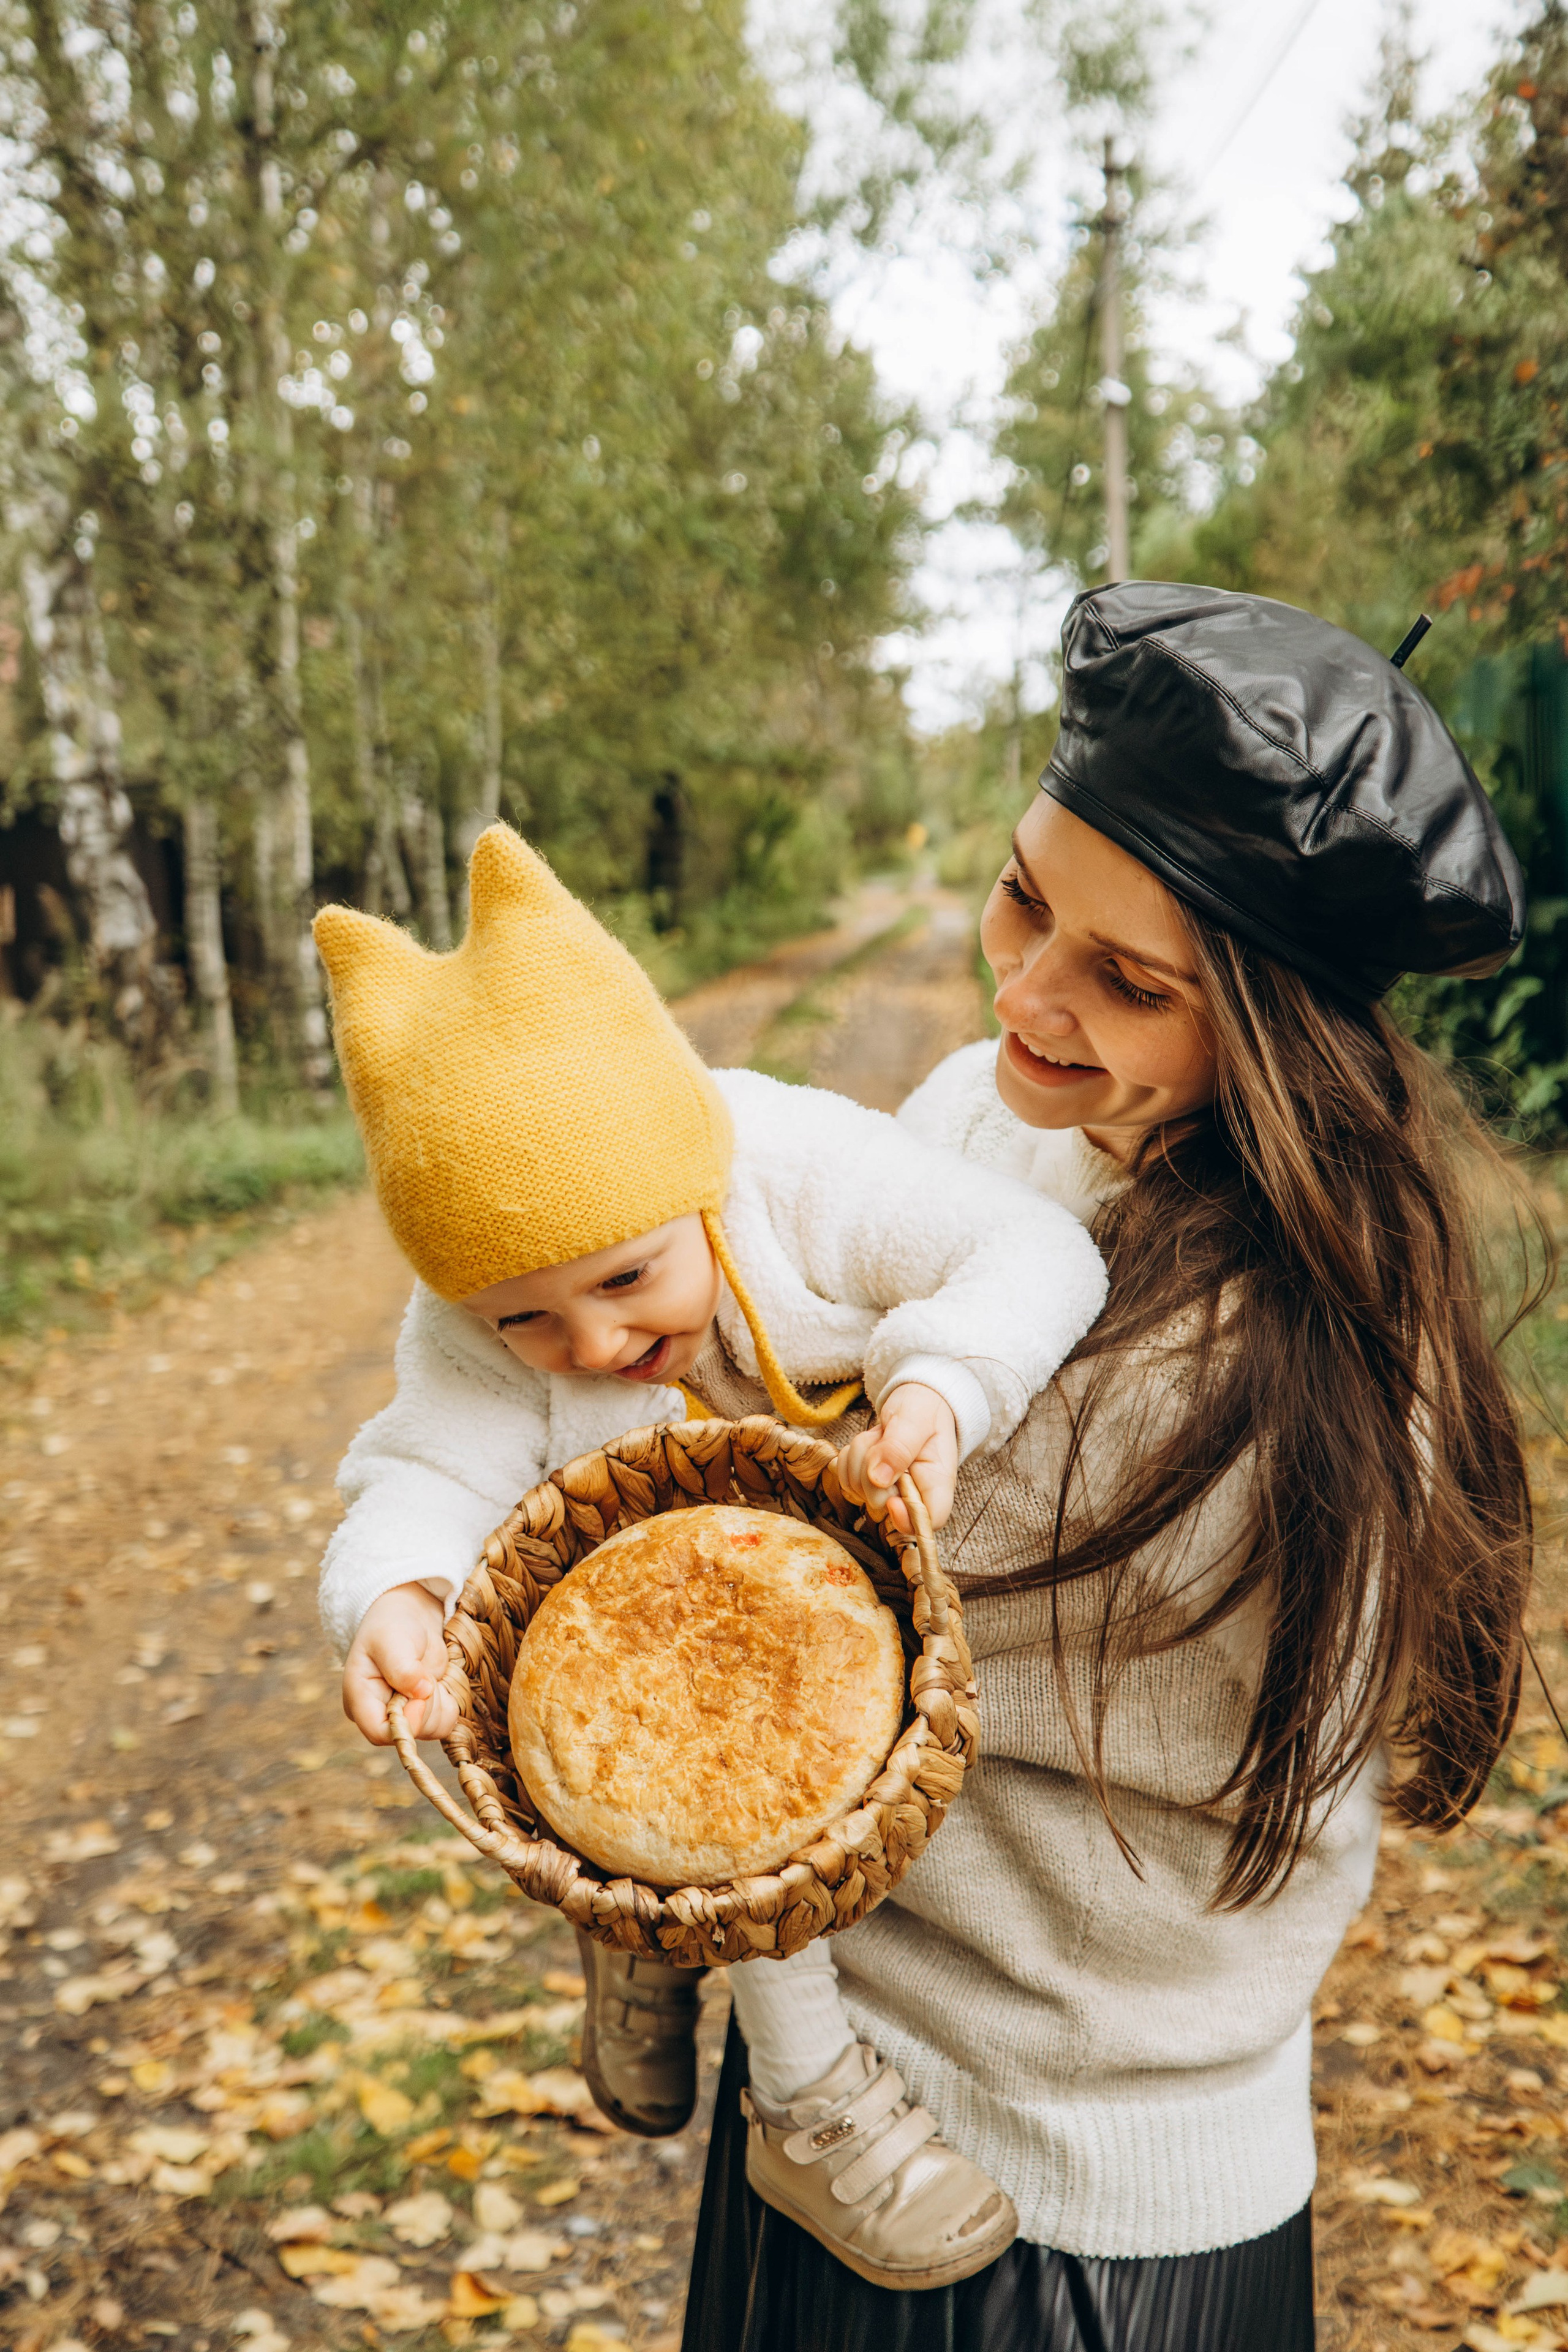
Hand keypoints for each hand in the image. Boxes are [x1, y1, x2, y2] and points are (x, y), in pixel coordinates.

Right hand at [342, 1582, 458, 1745]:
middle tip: (424, 1672)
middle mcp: (380, 1715)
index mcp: (360, 1700)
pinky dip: (450, 1701)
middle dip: (426, 1703)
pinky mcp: (425, 1713)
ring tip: (427, 1672)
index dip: (407, 1721)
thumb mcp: (390, 1639)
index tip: (425, 1691)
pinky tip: (439, 1681)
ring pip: (431, 1729)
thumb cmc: (391, 1625)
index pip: (379, 1733)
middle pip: (410, 1732)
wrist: (409, 1617)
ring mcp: (404, 1716)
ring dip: (440, 1700)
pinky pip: (446, 1722)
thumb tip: (422, 1693)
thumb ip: (402, 1667)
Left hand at [835, 1383, 958, 1534]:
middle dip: (870, 1469)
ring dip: (859, 1458)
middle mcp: (913, 1493)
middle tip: (883, 1439)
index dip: (905, 1519)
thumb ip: (899, 1447)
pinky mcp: (868, 1484)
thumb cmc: (923, 1409)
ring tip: (879, 1437)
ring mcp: (888, 1491)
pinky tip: (868, 1444)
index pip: (927, 1522)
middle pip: (880, 1505)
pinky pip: (845, 1480)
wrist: (915, 1401)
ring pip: (857, 1490)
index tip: (889, 1497)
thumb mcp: (915, 1420)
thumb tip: (878, 1479)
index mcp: (936, 1483)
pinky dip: (849, 1459)